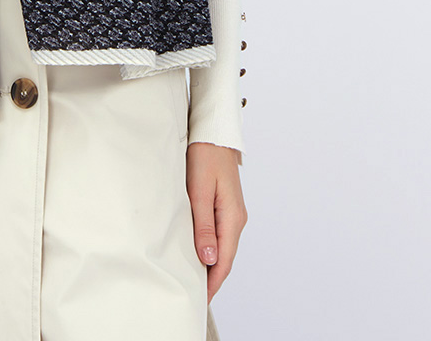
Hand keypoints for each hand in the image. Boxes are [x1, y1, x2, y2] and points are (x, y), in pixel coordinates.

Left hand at [186, 142, 246, 300]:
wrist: (213, 133)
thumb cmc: (204, 156)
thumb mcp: (200, 191)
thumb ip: (204, 226)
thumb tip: (209, 259)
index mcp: (233, 218)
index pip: (224, 260)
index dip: (212, 283)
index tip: (199, 298)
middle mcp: (237, 218)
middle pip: (225, 256)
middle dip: (211, 278)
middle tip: (193, 294)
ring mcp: (233, 212)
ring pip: (223, 246)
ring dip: (210, 263)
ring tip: (193, 279)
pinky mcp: (226, 205)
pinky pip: (220, 233)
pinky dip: (210, 247)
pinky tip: (199, 251)